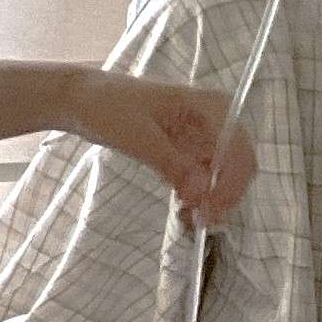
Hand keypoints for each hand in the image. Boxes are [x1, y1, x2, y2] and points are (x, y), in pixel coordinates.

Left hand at [73, 70, 256, 225]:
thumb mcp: (139, 136)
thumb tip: (202, 194)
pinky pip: (202, 177)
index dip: (231, 183)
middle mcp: (215, 121)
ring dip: (210, 200)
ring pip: (221, 175)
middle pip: (236, 165)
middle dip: (223, 195)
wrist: (83, 99)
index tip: (210, 209)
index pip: (238, 150)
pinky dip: (197, 195)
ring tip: (188, 220)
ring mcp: (202, 137)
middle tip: (199, 221)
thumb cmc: (109, 106)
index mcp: (212, 107)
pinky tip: (184, 211)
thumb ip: (172, 164)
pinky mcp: (187, 151)